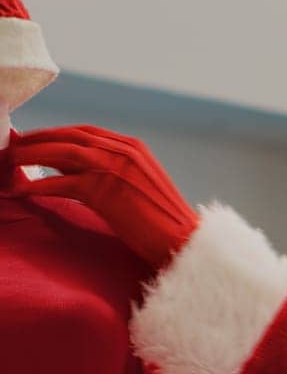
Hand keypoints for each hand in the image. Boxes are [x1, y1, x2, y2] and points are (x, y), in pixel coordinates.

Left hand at [10, 125, 197, 268]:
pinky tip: (21, 190)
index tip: (32, 140)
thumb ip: (112, 172)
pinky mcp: (104, 190)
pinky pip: (60, 182)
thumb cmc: (162, 222)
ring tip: (9, 163)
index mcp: (133, 147)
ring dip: (30, 156)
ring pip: (61, 153)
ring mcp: (114, 168)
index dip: (53, 134)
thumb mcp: (139, 186)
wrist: (182, 242)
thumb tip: (73, 170)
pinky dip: (37, 185)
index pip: (84, 132)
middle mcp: (123, 151)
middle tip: (11, 148)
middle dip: (36, 140)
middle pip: (68, 136)